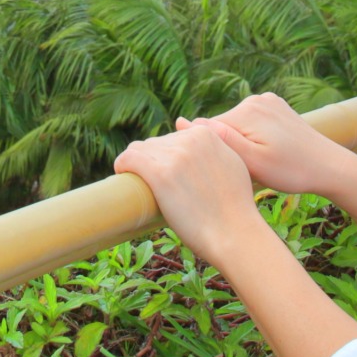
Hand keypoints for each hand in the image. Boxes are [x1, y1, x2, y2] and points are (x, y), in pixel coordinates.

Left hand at [116, 124, 265, 266]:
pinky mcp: (159, 174)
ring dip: (137, 166)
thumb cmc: (234, 206)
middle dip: (153, 163)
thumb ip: (212, 141)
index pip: (173, 137)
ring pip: (139, 150)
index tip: (167, 176)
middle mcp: (189, 139)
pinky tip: (122, 175)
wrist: (234, 234)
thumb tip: (182, 122)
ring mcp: (174, 156)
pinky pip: (128, 159)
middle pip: (155, 144)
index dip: (166, 157)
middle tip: (155, 188)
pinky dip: (122, 166)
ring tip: (140, 185)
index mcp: (206, 134)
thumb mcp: (232, 163)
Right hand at [188, 93, 356, 201]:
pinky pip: (252, 123)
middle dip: (226, 148)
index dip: (210, 152)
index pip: (208, 130)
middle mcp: (255, 99)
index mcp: (246, 111)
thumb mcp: (251, 162)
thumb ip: (219, 140)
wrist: (330, 167)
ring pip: (237, 126)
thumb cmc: (291, 171)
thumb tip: (183, 121)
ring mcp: (268, 101)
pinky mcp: (276, 107)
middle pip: (222, 127)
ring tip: (257, 164)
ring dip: (239, 144)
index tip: (220, 171)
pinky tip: (267, 153)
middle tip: (244, 172)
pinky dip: (253, 138)